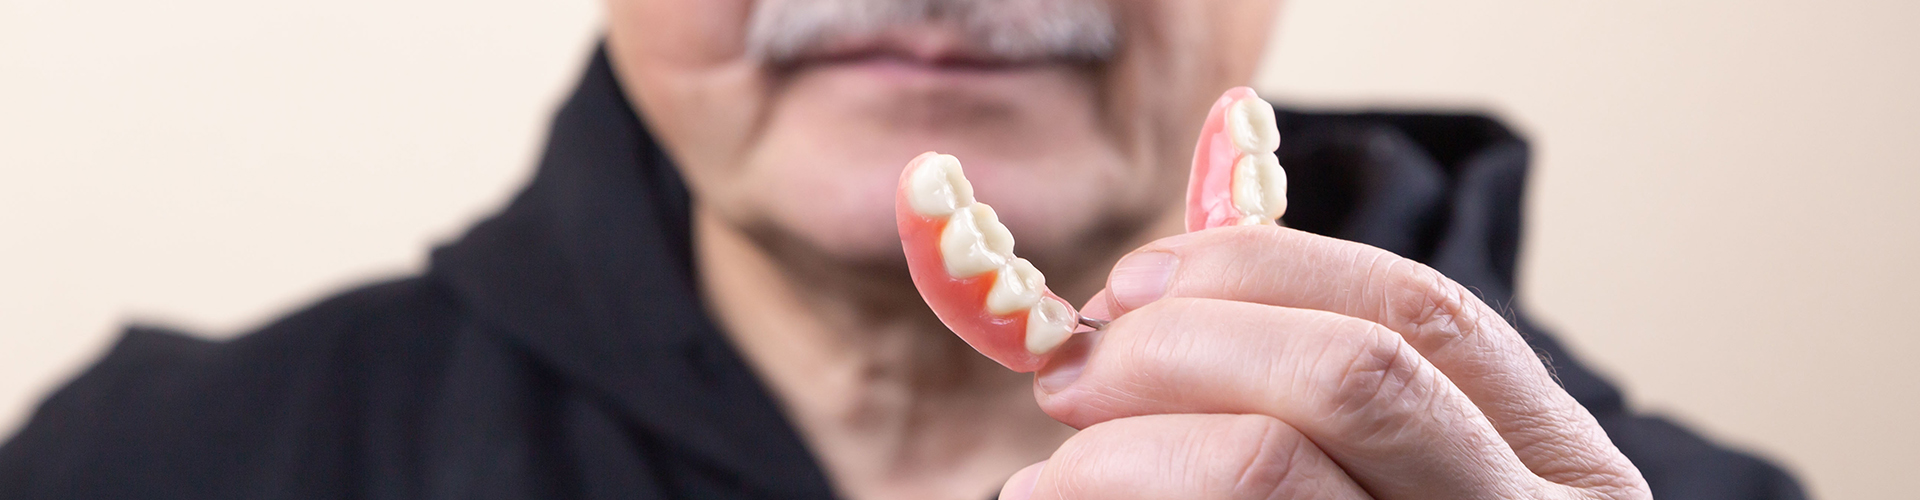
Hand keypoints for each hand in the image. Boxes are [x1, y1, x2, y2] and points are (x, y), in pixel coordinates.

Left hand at [997, 226, 1650, 498]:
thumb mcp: (1394, 492)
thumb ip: (1319, 403)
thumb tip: (1140, 309)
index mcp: (1555, 465)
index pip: (1416, 312)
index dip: (1255, 275)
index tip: (1132, 284)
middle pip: (1352, 374)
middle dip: (1180, 345)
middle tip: (1068, 373)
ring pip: (1269, 467)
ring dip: (1124, 450)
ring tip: (1050, 479)